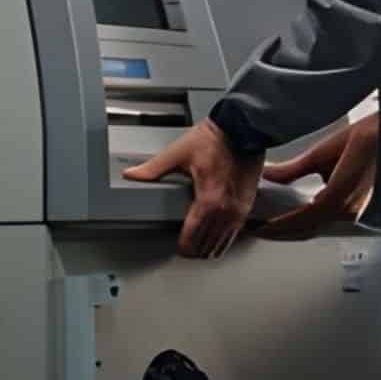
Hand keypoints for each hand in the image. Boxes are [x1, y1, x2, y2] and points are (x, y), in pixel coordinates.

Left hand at [123, 120, 264, 258]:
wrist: (243, 129)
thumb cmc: (214, 139)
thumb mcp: (178, 153)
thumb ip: (153, 168)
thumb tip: (132, 174)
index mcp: (208, 200)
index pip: (193, 239)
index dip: (182, 248)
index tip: (178, 247)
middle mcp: (226, 209)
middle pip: (207, 246)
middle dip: (194, 250)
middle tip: (185, 248)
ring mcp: (239, 209)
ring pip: (222, 244)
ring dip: (209, 248)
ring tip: (198, 245)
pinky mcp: (247, 204)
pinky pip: (235, 233)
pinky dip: (224, 239)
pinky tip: (216, 236)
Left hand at [255, 113, 379, 240]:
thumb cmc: (366, 136)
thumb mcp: (324, 150)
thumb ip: (295, 168)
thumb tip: (269, 175)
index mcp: (340, 197)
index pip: (301, 220)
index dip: (277, 226)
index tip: (257, 227)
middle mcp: (349, 210)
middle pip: (307, 230)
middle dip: (280, 233)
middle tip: (256, 229)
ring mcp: (355, 211)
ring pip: (317, 228)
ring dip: (293, 229)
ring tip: (270, 224)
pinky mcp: (358, 207)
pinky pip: (328, 220)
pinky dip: (308, 222)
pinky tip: (294, 216)